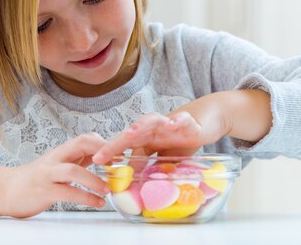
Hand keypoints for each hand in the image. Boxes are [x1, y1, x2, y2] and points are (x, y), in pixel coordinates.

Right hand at [4, 132, 109, 217]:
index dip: (105, 143)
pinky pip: (67, 192)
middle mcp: (54, 158)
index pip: (85, 138)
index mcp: (61, 151)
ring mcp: (47, 174)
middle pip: (80, 143)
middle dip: (102, 151)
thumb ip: (77, 160)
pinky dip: (85, 197)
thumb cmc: (36, 179)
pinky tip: (97, 202)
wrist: (6, 190)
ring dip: (94, 179)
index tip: (121, 155)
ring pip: (73, 170)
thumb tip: (103, 158)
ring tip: (108, 188)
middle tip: (119, 165)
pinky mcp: (43, 191)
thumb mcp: (58, 165)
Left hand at [92, 100, 231, 164]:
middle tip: (101, 154)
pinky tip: (172, 124)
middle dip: (115, 144)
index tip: (95, 162)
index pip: (123, 146)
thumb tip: (135, 181)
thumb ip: (149, 165)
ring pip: (151, 121)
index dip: (109, 152)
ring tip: (130, 134)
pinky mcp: (187, 122)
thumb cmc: (180, 138)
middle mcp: (153, 129)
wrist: (204, 120)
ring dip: (139, 126)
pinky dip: (177, 121)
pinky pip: (181, 120)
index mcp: (145, 138)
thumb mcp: (162, 156)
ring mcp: (168, 123)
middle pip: (130, 134)